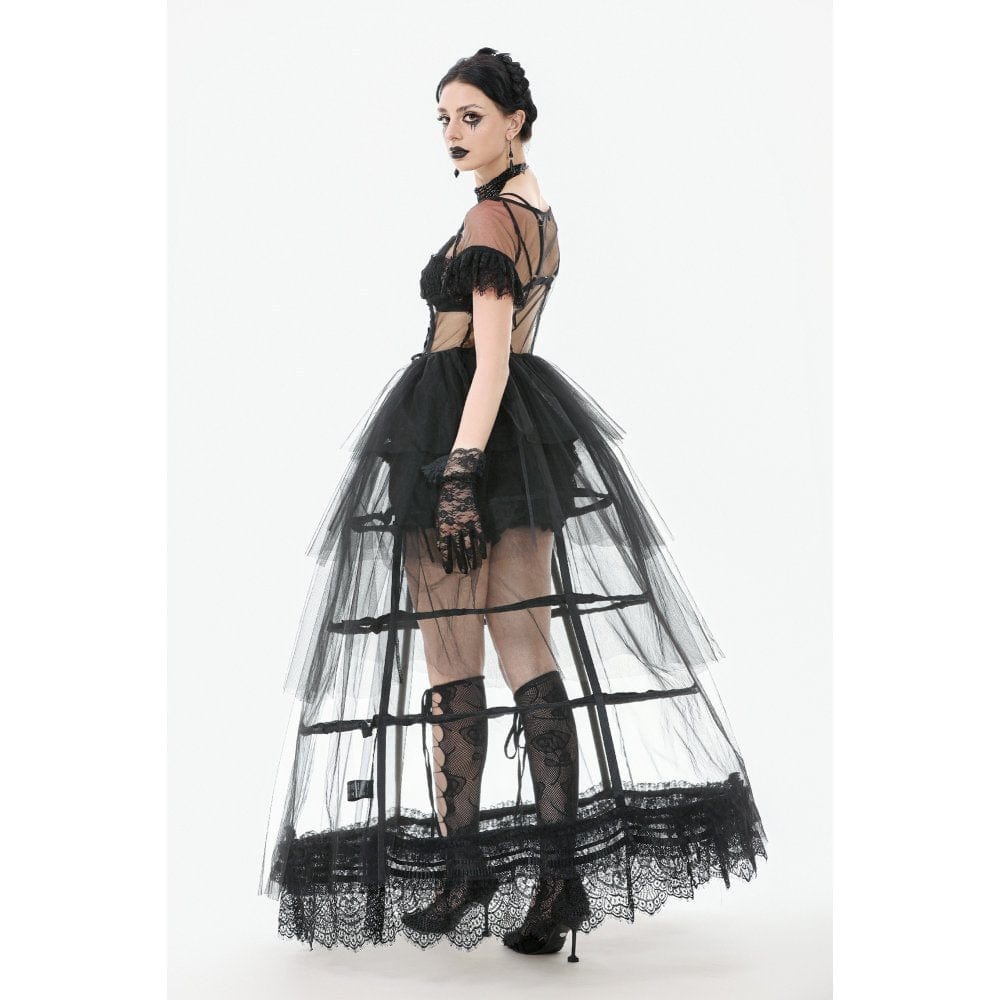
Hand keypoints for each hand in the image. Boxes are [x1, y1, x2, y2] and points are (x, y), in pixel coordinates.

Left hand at [421, 447, 489, 573]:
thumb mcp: (438, 516)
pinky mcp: (477, 519)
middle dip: (460, 562)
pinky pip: (480, 536)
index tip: (448, 570)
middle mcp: (455, 528)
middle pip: (458, 550)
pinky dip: (482, 547)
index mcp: (443, 527)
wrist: (457, 484)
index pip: (445, 549)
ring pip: (470, 545)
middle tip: (462, 573)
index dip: (447, 560)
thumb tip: (441, 547)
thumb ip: (439, 532)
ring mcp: (467, 524)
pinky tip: (484, 556)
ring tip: (472, 568)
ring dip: (471, 558)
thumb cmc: (445, 500)